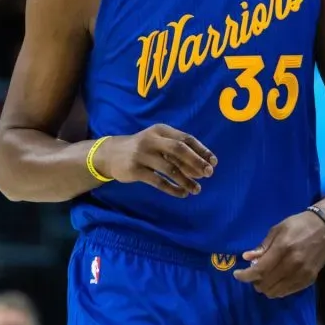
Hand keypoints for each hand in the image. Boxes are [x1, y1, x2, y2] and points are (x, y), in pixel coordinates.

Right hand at [93, 124, 216, 197]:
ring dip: (186, 180)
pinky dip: (172, 189)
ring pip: (170, 168)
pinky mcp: (135, 170)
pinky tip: (182, 194)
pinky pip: (158, 181)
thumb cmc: (142, 148)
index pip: (186, 138)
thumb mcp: (157, 141)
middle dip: (196, 162)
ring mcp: (142, 154)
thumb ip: (177, 150)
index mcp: (161, 130)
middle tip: (208, 174)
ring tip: (197, 189)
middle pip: (179, 149)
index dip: (202, 150)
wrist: (110, 154)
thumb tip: (201, 166)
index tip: (213, 162)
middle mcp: (152, 140)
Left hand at [233, 211, 324, 297]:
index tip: (237, 274)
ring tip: (264, 277)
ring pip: (276, 291)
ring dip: (266, 287)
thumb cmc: (298, 225)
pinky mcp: (309, 279)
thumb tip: (247, 258)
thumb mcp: (277, 229)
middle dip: (255, 281)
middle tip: (253, 273)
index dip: (245, 275)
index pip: (260, 270)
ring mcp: (302, 273)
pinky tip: (276, 280)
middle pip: (266, 284)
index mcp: (283, 248)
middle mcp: (293, 263)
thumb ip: (263, 246)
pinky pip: (288, 292)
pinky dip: (278, 289)